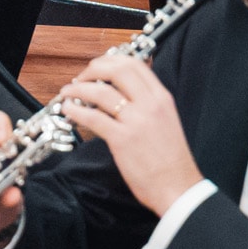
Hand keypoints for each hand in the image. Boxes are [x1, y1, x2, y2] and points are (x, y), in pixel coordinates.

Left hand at [50, 49, 200, 214]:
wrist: (179, 188)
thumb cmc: (172, 161)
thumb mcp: (166, 121)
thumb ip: (148, 104)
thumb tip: (123, 93)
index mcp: (162, 98)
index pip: (135, 65)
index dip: (111, 61)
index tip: (97, 67)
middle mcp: (150, 105)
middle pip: (117, 70)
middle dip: (94, 68)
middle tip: (82, 77)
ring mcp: (136, 121)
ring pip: (101, 92)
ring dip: (79, 89)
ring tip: (68, 93)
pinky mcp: (122, 139)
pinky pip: (93, 117)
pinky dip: (76, 111)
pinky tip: (69, 111)